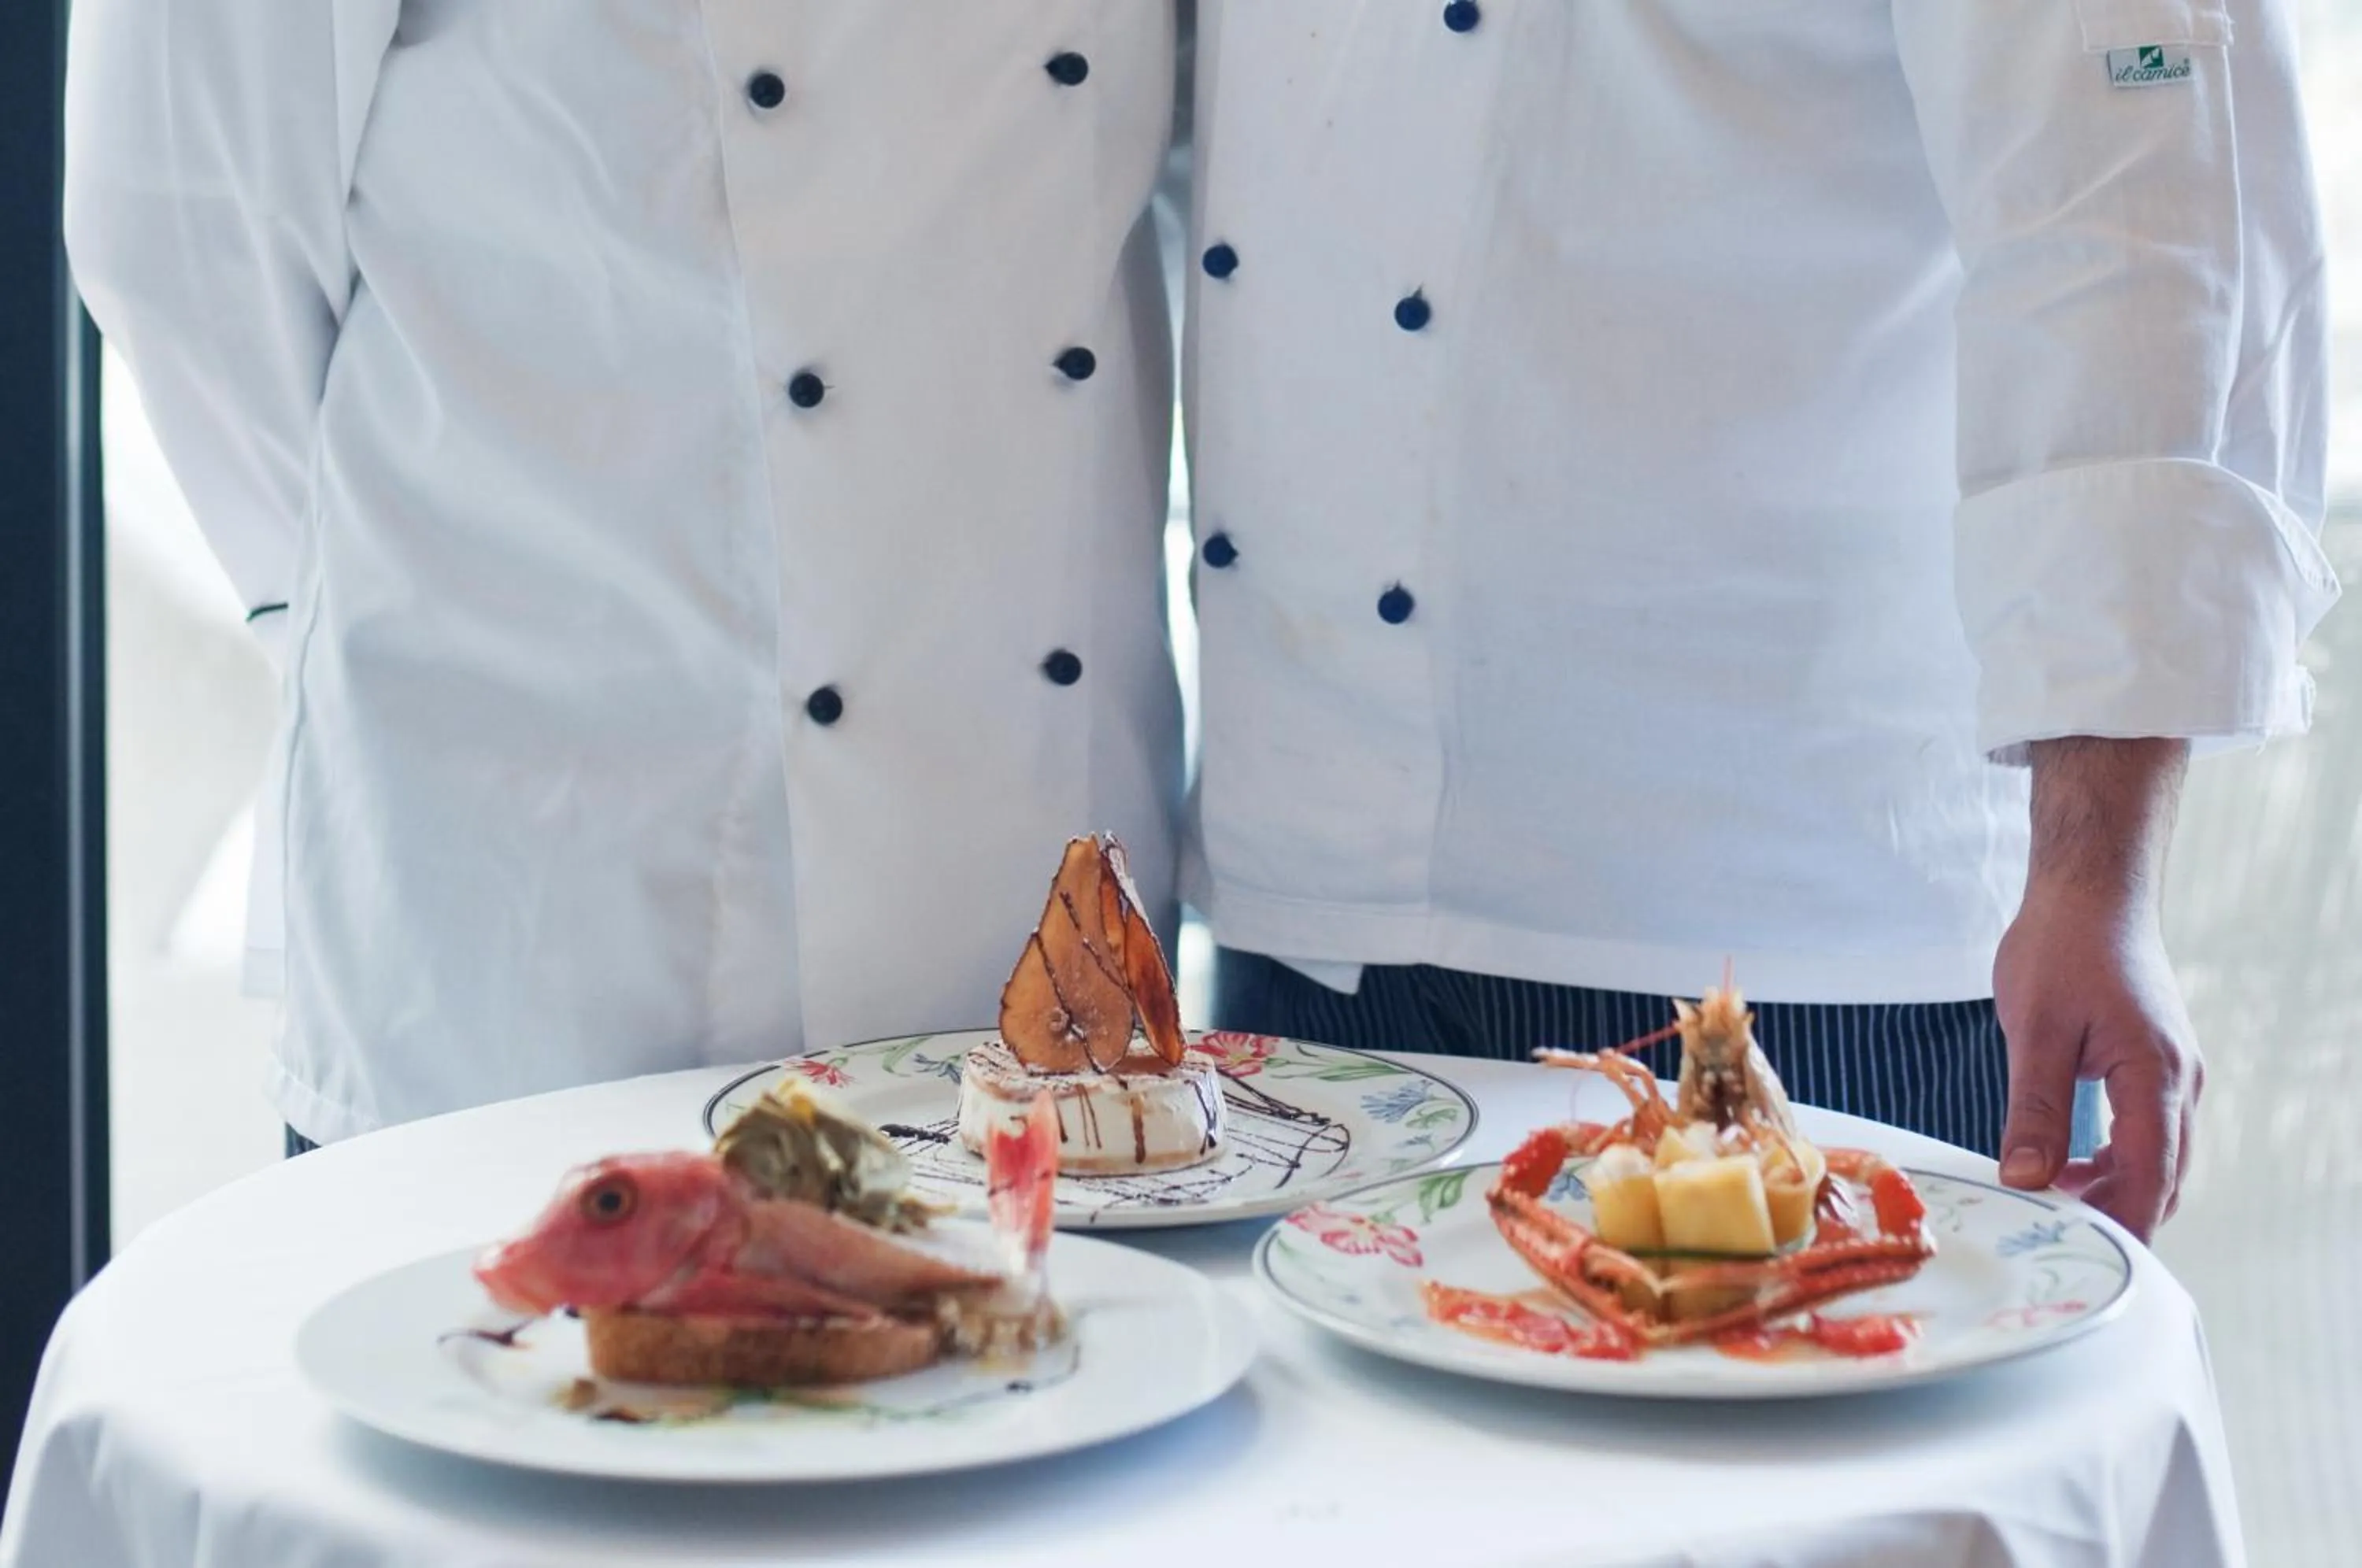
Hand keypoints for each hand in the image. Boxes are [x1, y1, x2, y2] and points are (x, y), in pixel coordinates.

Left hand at [1993, 877, 2202, 1240]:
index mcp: (2155, 1075)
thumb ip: (2034, 1110)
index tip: (2090, 1262)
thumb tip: (2027, 1179)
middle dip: (2118, 1214)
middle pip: (2163, 1176)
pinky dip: (2117, 1155)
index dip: (2123, 1227)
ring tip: (2051, 1196)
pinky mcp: (2158, 1060)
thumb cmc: (2061, 946)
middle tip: (2056, 1237)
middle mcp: (2180, 1079)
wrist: (2091, 889)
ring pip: (2158, 1155)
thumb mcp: (2034, 1030)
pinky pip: (2149, 1127)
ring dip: (2115, 1185)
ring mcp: (2175, 1070)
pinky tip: (2068, 1160)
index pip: (2150, 1178)